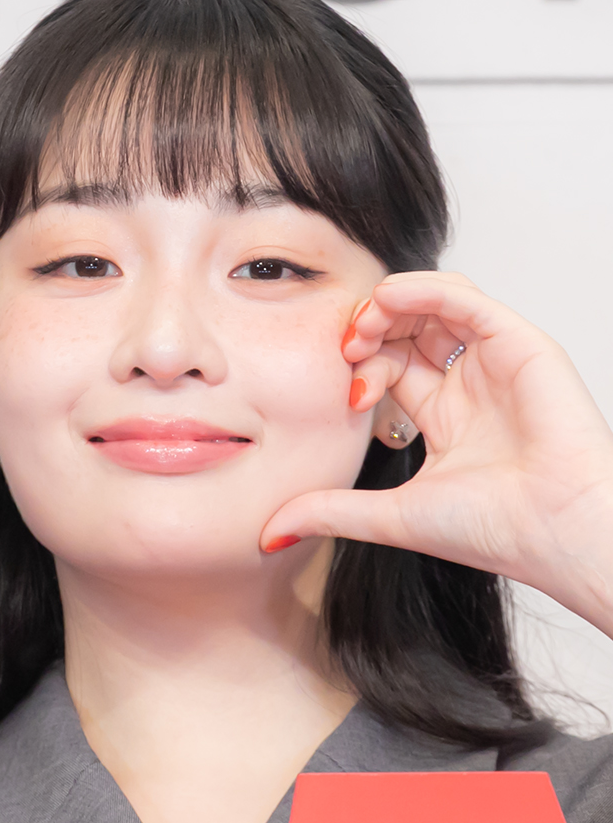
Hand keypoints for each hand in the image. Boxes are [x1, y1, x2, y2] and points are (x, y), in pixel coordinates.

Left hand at [260, 272, 612, 637]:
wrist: (554, 531)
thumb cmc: (494, 529)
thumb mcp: (389, 516)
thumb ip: (329, 513)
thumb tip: (267, 534)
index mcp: (445, 418)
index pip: (392, 368)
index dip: (362, 371)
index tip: (350, 400)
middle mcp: (470, 385)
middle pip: (409, 331)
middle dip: (369, 332)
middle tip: (348, 350)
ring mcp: (495, 361)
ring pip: (434, 304)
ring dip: (390, 304)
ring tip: (365, 326)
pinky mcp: (519, 343)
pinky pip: (463, 296)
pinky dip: (422, 288)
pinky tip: (389, 299)